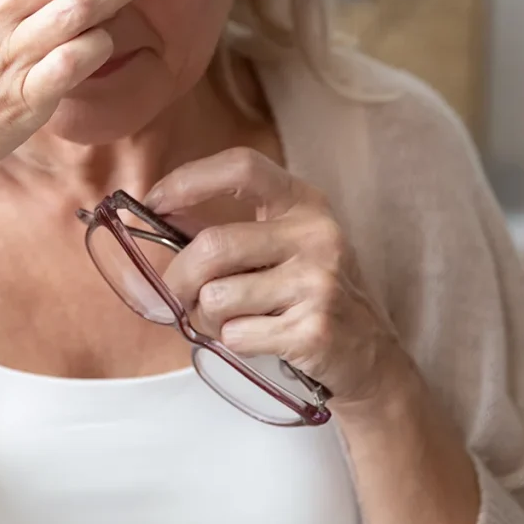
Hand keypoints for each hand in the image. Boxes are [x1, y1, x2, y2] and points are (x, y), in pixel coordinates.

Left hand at [145, 147, 409, 408]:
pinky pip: (235, 334)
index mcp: (304, 202)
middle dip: (178, 277)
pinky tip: (261, 338)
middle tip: (176, 294)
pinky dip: (232, 341)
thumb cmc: (310, 294)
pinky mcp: (314, 330)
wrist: (371, 357)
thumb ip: (225, 228)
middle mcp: (316, 234)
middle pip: (212, 245)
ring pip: (216, 296)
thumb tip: (158, 212)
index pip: (242, 166)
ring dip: (206, 317)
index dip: (189, 179)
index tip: (152, 201)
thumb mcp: (281, 247)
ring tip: (234, 318)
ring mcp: (319, 281)